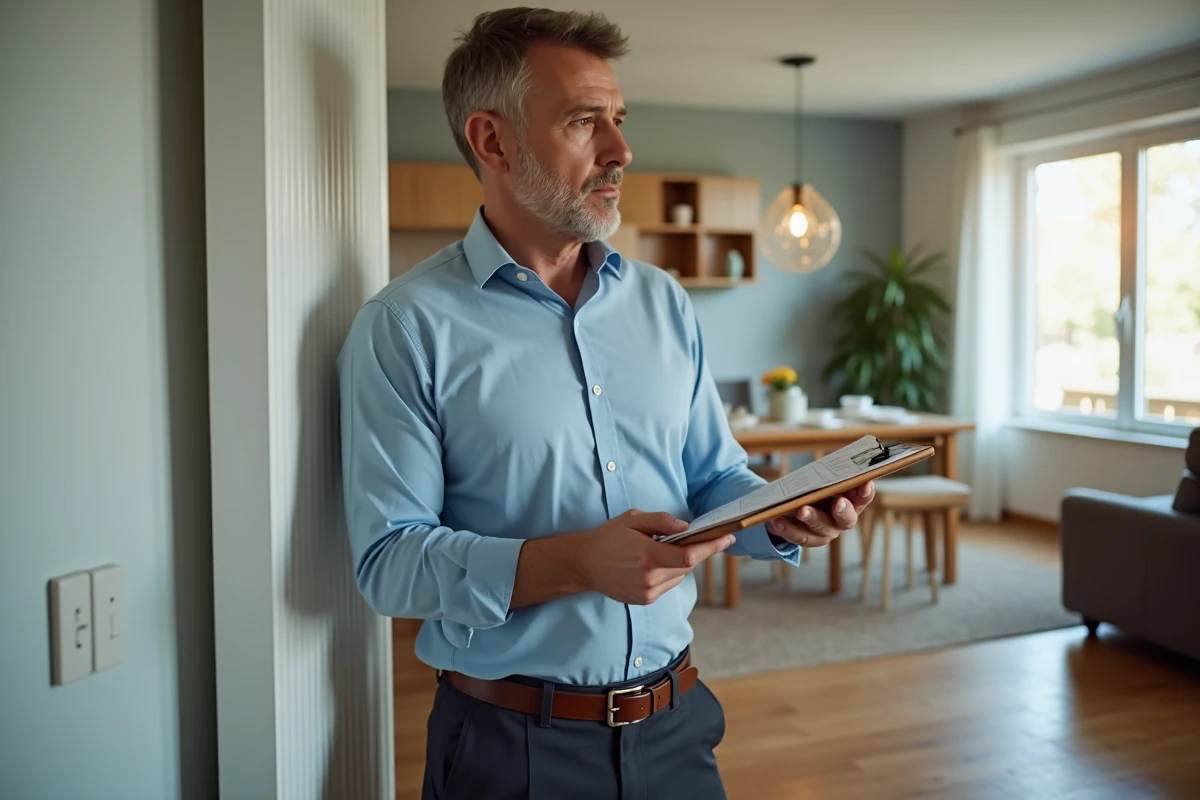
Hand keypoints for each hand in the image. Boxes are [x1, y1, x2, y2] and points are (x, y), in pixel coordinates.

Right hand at [576, 510, 736, 604]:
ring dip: (680, 562)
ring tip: (662, 550)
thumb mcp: (633, 519)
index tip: (727, 538)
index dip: (712, 547)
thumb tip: (686, 527)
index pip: (690, 555)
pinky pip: (668, 584)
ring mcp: (648, 592)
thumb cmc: (608, 538)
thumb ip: (662, 521)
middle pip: (688, 566)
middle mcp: (650, 578)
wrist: (583, 564)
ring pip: (679, 576)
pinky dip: (668, 572)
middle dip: (696, 551)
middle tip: (699, 537)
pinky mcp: (645, 600)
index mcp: (648, 556)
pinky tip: (652, 563)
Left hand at [767, 481, 875, 548]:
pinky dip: (788, 529)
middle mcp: (842, 521)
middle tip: (838, 502)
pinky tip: (778, 521)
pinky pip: (799, 536)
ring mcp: (826, 532)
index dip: (866, 492)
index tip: (866, 484)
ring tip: (801, 510)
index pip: (863, 497)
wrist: (794, 506)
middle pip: (847, 519)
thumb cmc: (814, 489)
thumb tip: (827, 467)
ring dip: (812, 518)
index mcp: (851, 502)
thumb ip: (826, 477)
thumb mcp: (821, 481)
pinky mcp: (809, 539)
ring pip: (821, 529)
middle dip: (843, 510)